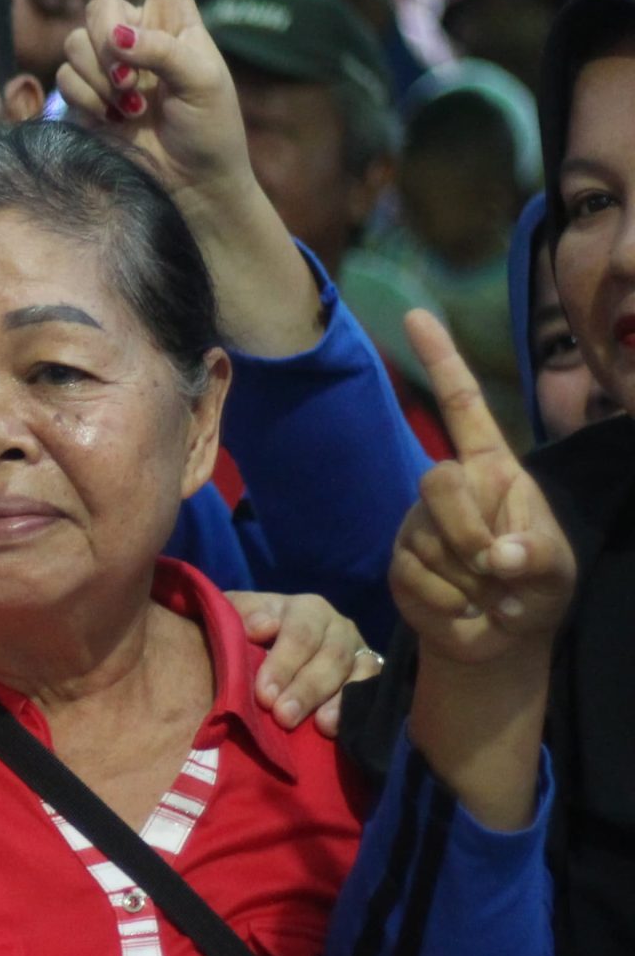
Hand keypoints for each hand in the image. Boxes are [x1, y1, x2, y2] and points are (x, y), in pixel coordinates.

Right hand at [55, 0, 253, 207]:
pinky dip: (89, 98)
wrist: (191, 184)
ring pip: (75, 41)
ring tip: (132, 105)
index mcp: (176, 16)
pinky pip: (65, 77)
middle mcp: (137, 32)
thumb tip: (113, 36)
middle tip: (137, 78)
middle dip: (110, 40)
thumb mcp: (203, 80)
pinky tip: (115, 119)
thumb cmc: (212, 129)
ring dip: (103, 76)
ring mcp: (108, 64)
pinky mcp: (85, 95)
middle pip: (100, 3)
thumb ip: (160, 48)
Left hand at [227, 590, 381, 736]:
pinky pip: (374, 691)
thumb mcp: (236, 615)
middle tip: (283, 717)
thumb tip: (262, 626)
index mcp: (306, 609)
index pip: (300, 634)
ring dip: (338, 701)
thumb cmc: (250, 632)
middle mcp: (339, 627)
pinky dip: (358, 710)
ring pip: (359, 673)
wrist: (270, 646)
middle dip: (307, 689)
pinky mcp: (371, 678)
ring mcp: (359, 652)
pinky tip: (340, 729)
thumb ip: (242, 615)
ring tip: (321, 726)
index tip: (264, 695)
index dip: (283, 664)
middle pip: (331, 657)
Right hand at [390, 312, 575, 667]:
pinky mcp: (399, 560)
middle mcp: (451, 488)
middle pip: (439, 481)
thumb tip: (503, 554)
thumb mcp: (556, 573)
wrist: (497, 640)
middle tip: (498, 572)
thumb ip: (538, 558)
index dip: (441, 361)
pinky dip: (450, 603)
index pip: (462, 406)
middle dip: (468, 532)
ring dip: (469, 581)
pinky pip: (416, 575)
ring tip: (489, 597)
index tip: (415, 315)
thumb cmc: (536, 590)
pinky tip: (466, 609)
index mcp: (493, 471)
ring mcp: (418, 523)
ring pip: (428, 538)